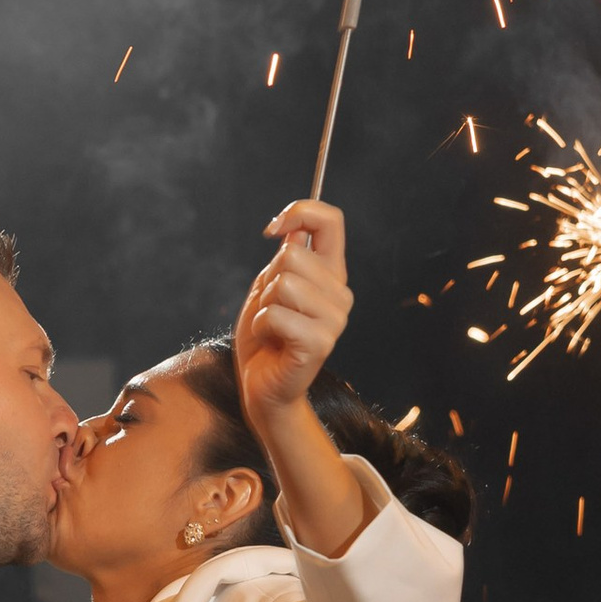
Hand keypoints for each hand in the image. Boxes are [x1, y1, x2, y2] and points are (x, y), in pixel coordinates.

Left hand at [234, 201, 352, 427]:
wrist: (262, 388)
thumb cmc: (264, 340)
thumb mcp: (267, 289)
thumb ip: (283, 260)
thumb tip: (292, 233)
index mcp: (330, 274)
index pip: (331, 221)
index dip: (300, 212)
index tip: (273, 229)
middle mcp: (340, 293)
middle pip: (292, 255)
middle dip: (267, 282)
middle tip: (271, 311)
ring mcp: (335, 319)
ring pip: (282, 284)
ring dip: (263, 306)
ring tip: (272, 328)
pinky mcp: (320, 342)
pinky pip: (274, 314)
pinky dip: (260, 326)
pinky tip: (271, 343)